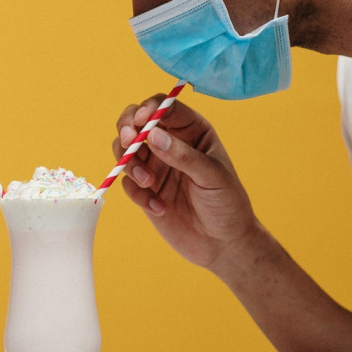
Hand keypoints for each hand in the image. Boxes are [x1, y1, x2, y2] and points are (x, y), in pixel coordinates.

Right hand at [114, 96, 261, 270]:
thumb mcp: (212, 176)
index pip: (165, 107)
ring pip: (124, 149)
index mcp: (192, 131)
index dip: (150, 108)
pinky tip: (160, 208)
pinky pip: (127, 182)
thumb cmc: (227, 204)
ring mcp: (155, 165)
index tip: (143, 121)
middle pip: (136, 121)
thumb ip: (183, 155)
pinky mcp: (145, 189)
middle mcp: (170, 143)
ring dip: (129, 164)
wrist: (223, 245)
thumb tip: (153, 135)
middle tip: (129, 142)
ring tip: (149, 184)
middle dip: (127, 128)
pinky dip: (137, 193)